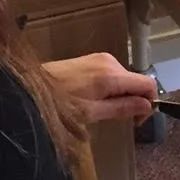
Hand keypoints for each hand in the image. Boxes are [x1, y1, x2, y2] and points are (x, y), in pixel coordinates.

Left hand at [42, 53, 157, 124]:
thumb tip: (147, 106)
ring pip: (124, 79)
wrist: (30, 88)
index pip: (148, 84)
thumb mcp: (92, 113)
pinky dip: (111, 89)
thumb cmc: (60, 104)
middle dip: (133, 101)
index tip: (137, 120)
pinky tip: (94, 100)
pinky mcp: (91, 59)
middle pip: (136, 82)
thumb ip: (122, 108)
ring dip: (121, 96)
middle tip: (117, 120)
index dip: (149, 103)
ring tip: (102, 112)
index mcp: (112, 75)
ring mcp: (100, 58)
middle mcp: (110, 62)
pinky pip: (112, 75)